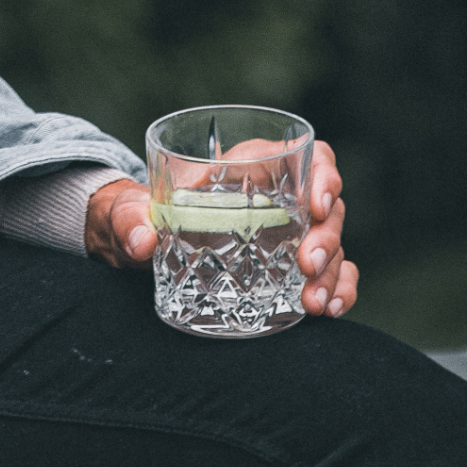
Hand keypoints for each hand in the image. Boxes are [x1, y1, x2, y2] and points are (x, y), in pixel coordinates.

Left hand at [85, 141, 359, 319]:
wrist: (137, 243)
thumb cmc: (140, 213)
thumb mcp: (128, 211)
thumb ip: (129, 220)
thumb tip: (140, 241)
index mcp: (247, 168)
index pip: (305, 156)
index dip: (322, 174)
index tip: (317, 205)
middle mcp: (277, 199)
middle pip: (326, 207)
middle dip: (327, 236)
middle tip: (307, 266)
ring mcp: (287, 236)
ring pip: (333, 245)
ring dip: (334, 272)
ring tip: (316, 304)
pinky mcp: (286, 269)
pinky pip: (330, 274)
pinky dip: (339, 289)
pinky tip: (329, 310)